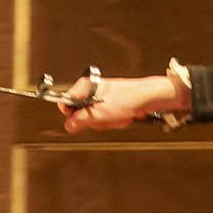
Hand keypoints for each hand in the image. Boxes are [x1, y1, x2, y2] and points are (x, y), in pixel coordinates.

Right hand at [57, 73, 187, 133]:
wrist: (147, 98)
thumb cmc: (127, 98)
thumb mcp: (99, 114)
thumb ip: (79, 121)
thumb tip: (68, 126)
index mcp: (84, 87)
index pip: (65, 103)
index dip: (71, 115)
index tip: (79, 121)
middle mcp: (91, 90)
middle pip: (79, 113)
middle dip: (93, 120)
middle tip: (103, 118)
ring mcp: (100, 98)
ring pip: (92, 118)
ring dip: (104, 122)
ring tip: (115, 116)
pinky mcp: (109, 104)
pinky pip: (103, 118)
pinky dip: (111, 120)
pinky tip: (119, 116)